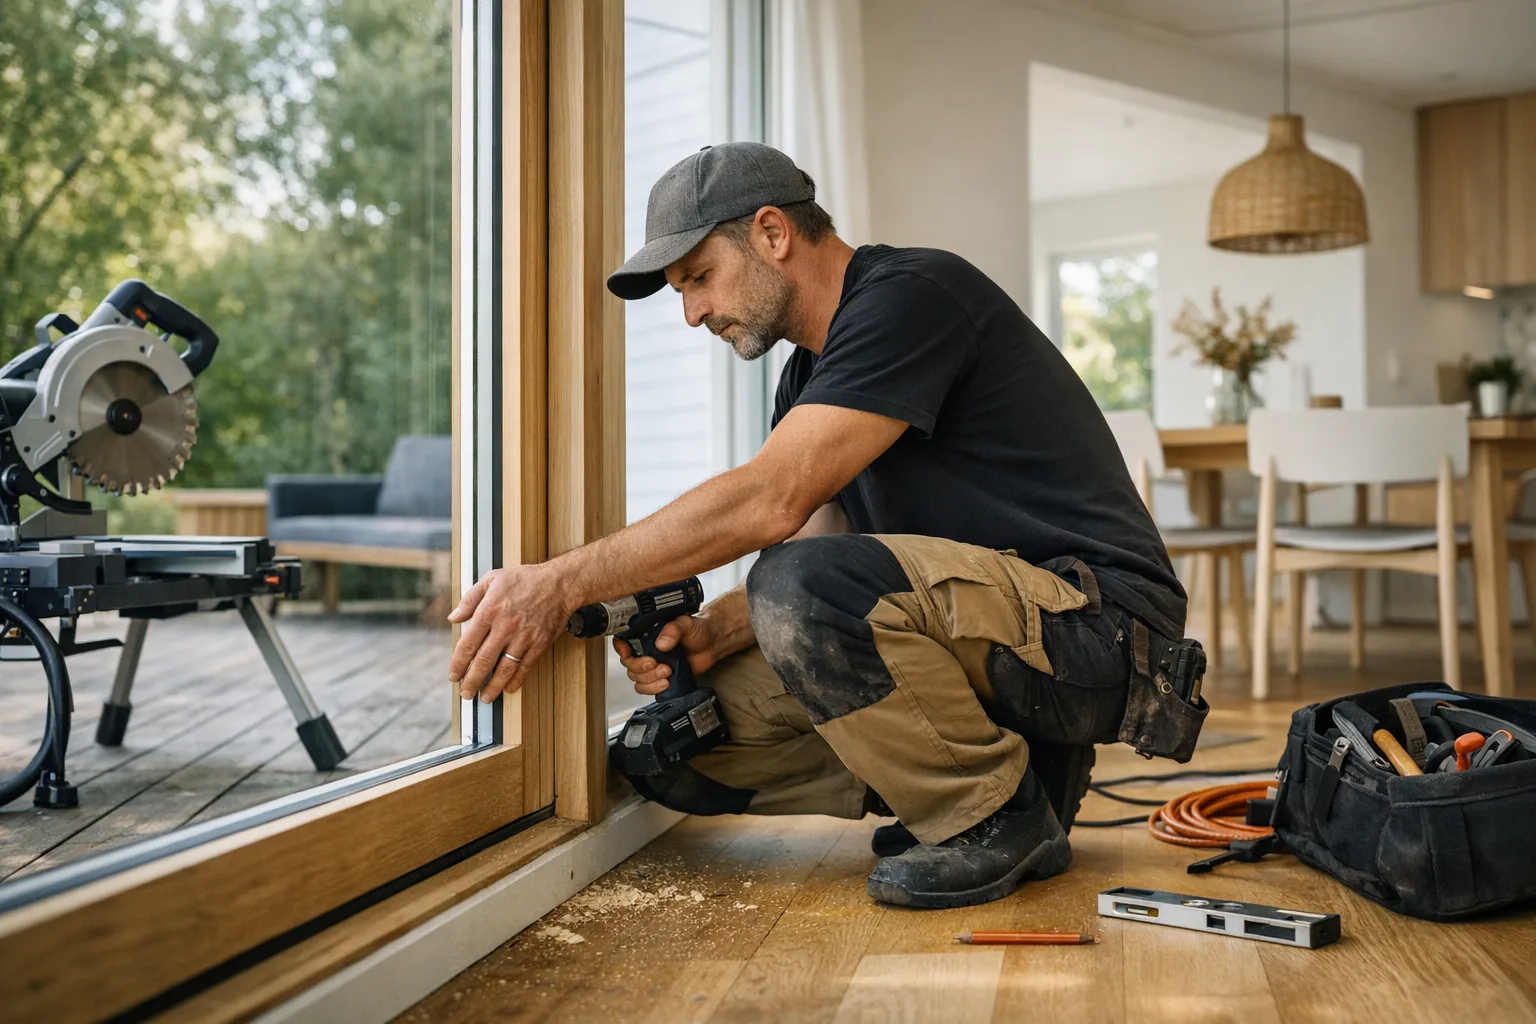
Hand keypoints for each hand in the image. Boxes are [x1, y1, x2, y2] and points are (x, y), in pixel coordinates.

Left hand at [447, 564, 570, 702]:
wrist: (559, 583)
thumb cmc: (525, 579)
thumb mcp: (492, 579)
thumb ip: (470, 599)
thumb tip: (453, 617)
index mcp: (489, 611)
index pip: (467, 644)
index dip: (458, 663)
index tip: (453, 675)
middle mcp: (504, 627)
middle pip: (483, 661)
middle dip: (472, 681)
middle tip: (466, 693)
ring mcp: (523, 637)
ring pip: (504, 668)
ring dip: (493, 686)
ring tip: (485, 698)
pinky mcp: (539, 643)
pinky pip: (525, 666)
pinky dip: (516, 680)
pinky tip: (508, 688)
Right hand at [615, 614, 717, 695]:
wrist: (712, 644)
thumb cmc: (698, 630)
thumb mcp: (686, 623)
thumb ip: (673, 630)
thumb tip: (661, 643)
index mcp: (647, 635)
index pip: (623, 641)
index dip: (620, 648)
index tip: (628, 652)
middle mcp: (646, 650)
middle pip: (629, 664)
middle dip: (640, 667)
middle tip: (656, 664)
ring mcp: (652, 666)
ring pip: (636, 678)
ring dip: (649, 679)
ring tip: (667, 672)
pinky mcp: (660, 678)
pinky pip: (646, 688)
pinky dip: (653, 688)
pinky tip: (666, 682)